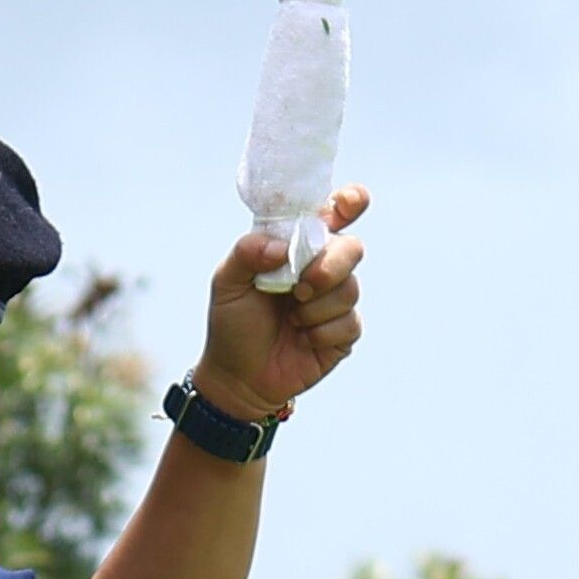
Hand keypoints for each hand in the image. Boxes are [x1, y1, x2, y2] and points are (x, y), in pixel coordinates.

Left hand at [193, 185, 368, 422]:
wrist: (238, 376)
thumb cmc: (232, 323)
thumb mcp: (227, 282)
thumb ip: (247, 252)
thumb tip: (283, 247)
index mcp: (297, 247)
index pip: (332, 214)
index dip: (349, 202)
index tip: (346, 204)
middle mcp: (322, 268)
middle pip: (352, 248)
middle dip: (330, 266)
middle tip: (301, 288)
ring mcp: (335, 300)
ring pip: (350, 288)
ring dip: (316, 308)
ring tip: (291, 320)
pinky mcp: (344, 332)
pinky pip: (350, 323)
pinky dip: (321, 332)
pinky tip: (302, 340)